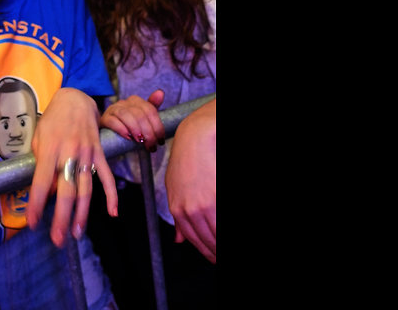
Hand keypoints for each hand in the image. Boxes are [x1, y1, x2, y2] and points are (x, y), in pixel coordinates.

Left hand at [25, 88, 118, 247]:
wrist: (75, 99)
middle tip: (57, 239)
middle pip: (66, 191)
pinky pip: (106, 176)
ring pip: (86, 189)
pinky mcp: (99, 153)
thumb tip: (48, 191)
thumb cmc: (52, 120)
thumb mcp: (39, 137)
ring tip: (76, 234)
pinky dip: (112, 195)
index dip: (37, 204)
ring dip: (81, 213)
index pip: (41, 182)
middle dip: (62, 218)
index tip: (32, 222)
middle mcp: (69, 153)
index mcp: (49, 150)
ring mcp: (87, 153)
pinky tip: (113, 212)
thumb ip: (41, 163)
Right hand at [99, 89, 165, 151]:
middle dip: (148, 132)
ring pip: (126, 115)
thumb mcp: (142, 119)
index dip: (157, 126)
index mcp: (135, 100)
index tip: (160, 140)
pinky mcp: (104, 119)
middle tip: (151, 146)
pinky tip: (128, 137)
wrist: (109, 134)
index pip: (150, 110)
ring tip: (140, 141)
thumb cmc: (128, 127)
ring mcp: (112, 109)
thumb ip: (152, 106)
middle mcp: (123, 102)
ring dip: (136, 129)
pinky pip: (113, 121)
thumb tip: (160, 93)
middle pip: (139, 114)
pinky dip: (122, 129)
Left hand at [166, 99, 215, 262]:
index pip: (193, 239)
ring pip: (217, 233)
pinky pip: (222, 221)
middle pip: (208, 240)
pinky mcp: (217, 197)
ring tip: (223, 249)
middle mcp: (190, 209)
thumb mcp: (173, 188)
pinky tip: (223, 230)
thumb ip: (178, 217)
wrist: (196, 140)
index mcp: (177, 209)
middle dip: (216, 251)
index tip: (213, 257)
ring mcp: (206, 203)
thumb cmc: (185, 161)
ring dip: (221, 244)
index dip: (206, 251)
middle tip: (220, 256)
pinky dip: (223, 229)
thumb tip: (179, 241)